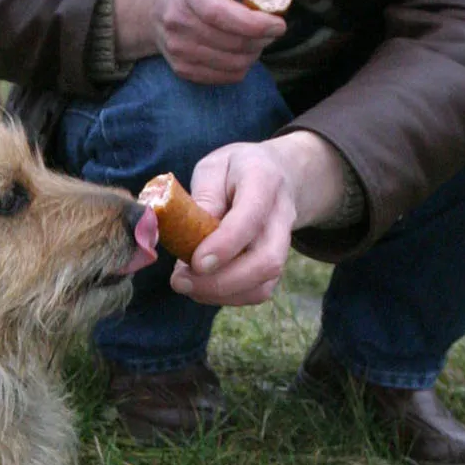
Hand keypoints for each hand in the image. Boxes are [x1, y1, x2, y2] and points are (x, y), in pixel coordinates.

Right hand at [114, 0, 286, 83]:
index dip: (254, 23)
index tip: (278, 24)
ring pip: (233, 63)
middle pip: (232, 42)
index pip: (220, 13)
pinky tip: (239, 51)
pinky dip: (242, 66)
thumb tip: (274, 3)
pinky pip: (226, 77)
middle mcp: (177, 20)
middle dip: (262, 38)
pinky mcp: (182, 69)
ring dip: (254, 53)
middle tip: (271, 30)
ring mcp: (177, 48)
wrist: (153, 8)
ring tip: (254, 39)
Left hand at [168, 132, 346, 305]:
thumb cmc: (236, 171)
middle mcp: (281, 216)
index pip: (251, 218)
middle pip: (266, 261)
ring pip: (263, 284)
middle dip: (222, 281)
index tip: (195, 263)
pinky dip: (227, 297)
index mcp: (264, 181)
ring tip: (185, 284)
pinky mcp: (276, 264)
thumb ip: (204, 195)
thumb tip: (189, 231)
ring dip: (221, 293)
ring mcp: (283, 243)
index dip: (225, 245)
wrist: (277, 173)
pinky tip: (201, 287)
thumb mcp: (214, 167)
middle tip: (181, 281)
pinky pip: (258, 291)